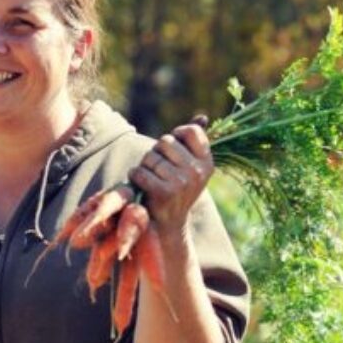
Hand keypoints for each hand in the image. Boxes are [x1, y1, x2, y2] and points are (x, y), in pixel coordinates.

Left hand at [128, 119, 213, 236]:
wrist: (169, 226)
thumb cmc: (176, 190)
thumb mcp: (190, 167)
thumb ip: (193, 142)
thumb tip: (203, 117)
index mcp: (207, 163)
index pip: (192, 131)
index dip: (177, 134)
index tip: (172, 148)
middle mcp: (197, 172)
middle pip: (165, 141)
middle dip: (156, 152)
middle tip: (158, 168)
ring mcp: (182, 182)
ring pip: (150, 157)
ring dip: (144, 166)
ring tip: (151, 179)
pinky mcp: (164, 193)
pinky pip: (140, 172)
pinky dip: (135, 177)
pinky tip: (141, 185)